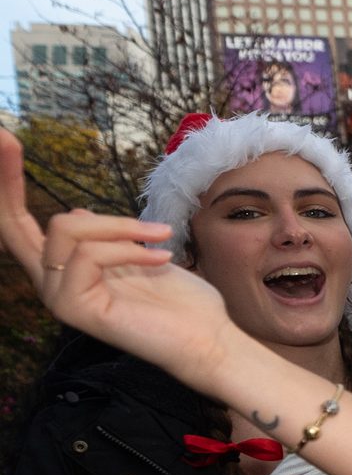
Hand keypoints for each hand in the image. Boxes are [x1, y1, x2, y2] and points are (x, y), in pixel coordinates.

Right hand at [0, 128, 230, 387]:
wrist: (208, 338)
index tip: (3, 138)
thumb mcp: (138, 253)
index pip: (19, 223)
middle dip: (7, 179)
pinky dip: (131, 249)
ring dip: (121, 225)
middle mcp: (50, 282)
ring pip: (68, 228)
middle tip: (4, 136)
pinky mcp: (72, 308)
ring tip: (160, 235)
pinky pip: (89, 255)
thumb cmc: (181, 300)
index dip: (6, 183)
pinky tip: (161, 258)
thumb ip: (103, 236)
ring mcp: (57, 297)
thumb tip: (77, 212)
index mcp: (63, 268)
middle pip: (11, 223)